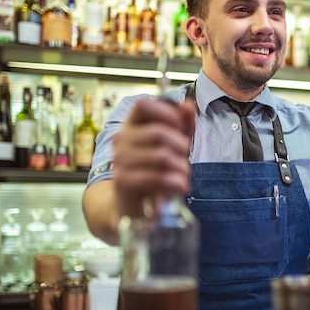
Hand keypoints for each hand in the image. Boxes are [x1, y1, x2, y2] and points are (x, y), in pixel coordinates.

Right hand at [111, 97, 196, 218]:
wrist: (135, 204)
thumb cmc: (155, 169)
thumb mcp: (174, 143)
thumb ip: (183, 124)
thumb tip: (188, 105)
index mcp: (131, 125)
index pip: (143, 105)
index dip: (167, 113)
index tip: (181, 128)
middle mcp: (121, 139)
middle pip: (158, 132)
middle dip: (181, 146)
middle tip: (186, 158)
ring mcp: (120, 160)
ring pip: (161, 156)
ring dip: (181, 167)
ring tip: (184, 175)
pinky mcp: (123, 181)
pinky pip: (156, 177)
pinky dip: (176, 182)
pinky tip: (181, 186)